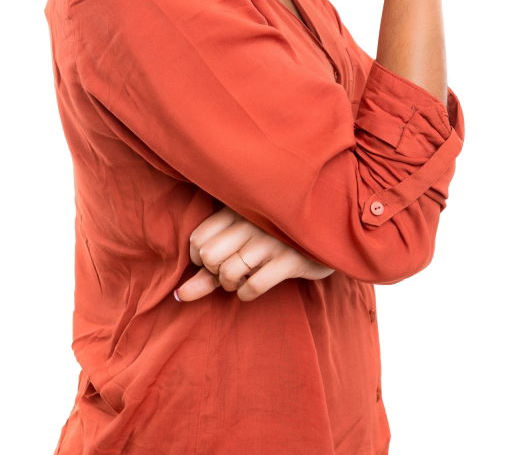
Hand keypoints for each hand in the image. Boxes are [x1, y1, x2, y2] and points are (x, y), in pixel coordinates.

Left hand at [174, 205, 334, 302]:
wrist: (326, 228)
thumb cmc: (273, 236)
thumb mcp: (241, 241)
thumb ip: (209, 267)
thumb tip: (179, 296)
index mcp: (237, 208)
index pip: (197, 238)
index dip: (198, 258)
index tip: (211, 262)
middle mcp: (251, 222)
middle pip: (209, 257)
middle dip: (213, 273)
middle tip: (227, 272)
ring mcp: (271, 240)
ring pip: (229, 273)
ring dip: (231, 286)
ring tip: (241, 280)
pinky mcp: (290, 260)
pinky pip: (254, 286)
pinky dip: (246, 293)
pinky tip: (252, 288)